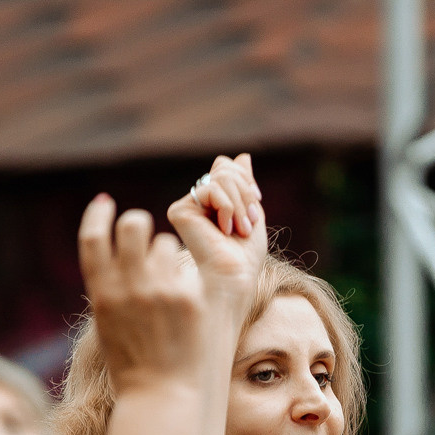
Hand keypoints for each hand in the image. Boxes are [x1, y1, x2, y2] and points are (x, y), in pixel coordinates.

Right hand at [79, 194, 204, 391]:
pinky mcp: (188, 299)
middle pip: (132, 226)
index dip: (98, 215)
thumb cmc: (132, 366)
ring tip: (168, 279)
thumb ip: (110, 288)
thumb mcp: (107, 324)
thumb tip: (113, 252)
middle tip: (144, 232)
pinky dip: (184, 276)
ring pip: (164, 243)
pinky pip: (186, 267)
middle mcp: (127, 288)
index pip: (93, 239)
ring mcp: (159, 291)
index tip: (105, 203)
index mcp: (101, 294)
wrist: (161, 396)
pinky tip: (184, 300)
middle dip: (138, 223)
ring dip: (165, 252)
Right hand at [166, 154, 266, 310]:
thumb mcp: (251, 212)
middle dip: (244, 193)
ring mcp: (188, 206)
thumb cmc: (245, 257)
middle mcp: (197, 202)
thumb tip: (242, 156)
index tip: (255, 203)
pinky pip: (210, 189)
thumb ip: (245, 185)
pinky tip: (224, 229)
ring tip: (240, 229)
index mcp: (213, 202)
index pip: (227, 167)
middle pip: (224, 169)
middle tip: (248, 223)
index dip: (246, 181)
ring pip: (220, 177)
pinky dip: (227, 207)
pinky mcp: (179, 211)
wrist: (235, 278)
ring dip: (239, 204)